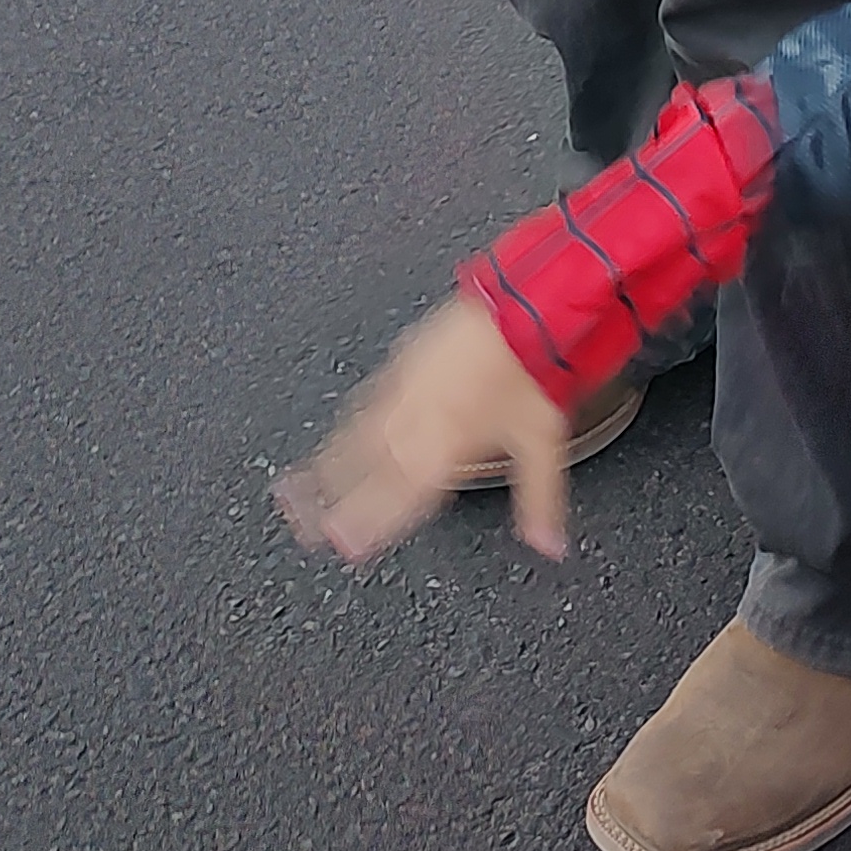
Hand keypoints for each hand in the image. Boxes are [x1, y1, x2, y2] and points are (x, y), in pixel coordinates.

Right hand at [274, 296, 572, 567]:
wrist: (521, 306)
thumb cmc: (530, 368)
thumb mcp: (543, 442)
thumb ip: (539, 500)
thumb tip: (549, 545)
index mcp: (446, 447)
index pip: (400, 497)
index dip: (370, 524)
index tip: (342, 544)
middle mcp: (418, 420)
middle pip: (367, 470)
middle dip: (335, 501)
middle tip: (305, 527)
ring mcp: (406, 386)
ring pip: (358, 433)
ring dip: (329, 463)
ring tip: (301, 485)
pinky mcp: (405, 357)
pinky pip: (369, 397)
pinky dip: (351, 419)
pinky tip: (344, 423)